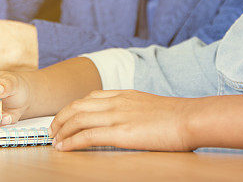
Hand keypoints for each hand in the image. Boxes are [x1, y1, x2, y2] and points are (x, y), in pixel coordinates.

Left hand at [49, 90, 195, 151]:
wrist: (189, 118)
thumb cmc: (178, 117)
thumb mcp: (151, 106)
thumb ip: (135, 110)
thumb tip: (131, 122)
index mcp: (124, 94)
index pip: (90, 96)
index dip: (73, 107)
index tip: (66, 117)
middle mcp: (116, 102)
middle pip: (77, 106)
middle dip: (61, 118)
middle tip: (53, 130)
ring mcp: (116, 116)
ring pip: (77, 119)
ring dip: (62, 130)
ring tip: (54, 141)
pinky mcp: (119, 132)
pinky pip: (87, 136)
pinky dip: (71, 142)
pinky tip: (64, 148)